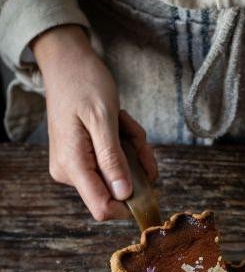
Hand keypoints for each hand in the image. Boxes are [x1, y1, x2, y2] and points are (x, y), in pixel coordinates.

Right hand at [32, 25, 157, 220]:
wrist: (68, 63)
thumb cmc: (84, 83)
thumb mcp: (104, 119)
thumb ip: (113, 159)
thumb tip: (124, 194)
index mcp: (72, 165)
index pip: (103, 208)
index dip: (130, 203)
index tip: (149, 180)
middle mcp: (70, 172)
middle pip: (117, 191)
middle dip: (136, 166)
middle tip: (135, 135)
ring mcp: (76, 167)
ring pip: (120, 176)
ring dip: (132, 152)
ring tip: (124, 123)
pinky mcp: (83, 160)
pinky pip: (115, 164)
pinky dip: (125, 146)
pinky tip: (119, 124)